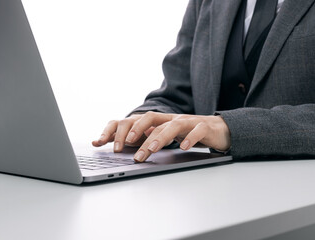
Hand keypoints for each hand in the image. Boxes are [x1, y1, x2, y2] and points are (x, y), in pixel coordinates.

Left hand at [92, 112, 230, 161]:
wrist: (219, 130)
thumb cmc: (188, 134)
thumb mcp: (165, 137)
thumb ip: (146, 139)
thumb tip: (122, 146)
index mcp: (160, 121)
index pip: (136, 120)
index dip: (119, 129)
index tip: (103, 142)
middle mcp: (171, 118)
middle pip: (150, 118)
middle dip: (136, 132)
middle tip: (126, 148)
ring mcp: (188, 122)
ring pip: (171, 125)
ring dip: (159, 137)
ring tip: (150, 150)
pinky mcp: (204, 127)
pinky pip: (196, 131)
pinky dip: (189, 139)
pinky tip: (182, 147)